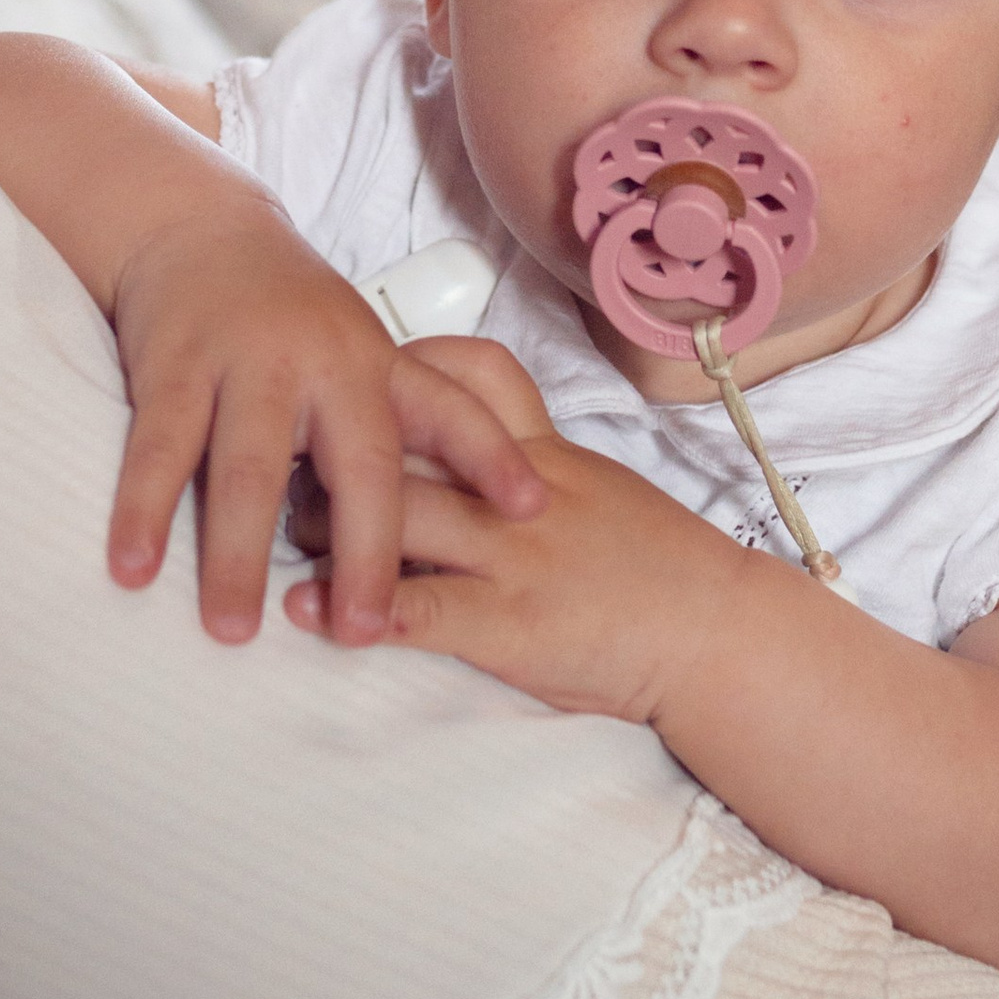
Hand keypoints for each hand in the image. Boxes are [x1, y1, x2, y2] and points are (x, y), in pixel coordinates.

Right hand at [104, 218, 543, 644]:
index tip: (532, 509)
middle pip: (357, 467)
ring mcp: (249, 363)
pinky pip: (159, 448)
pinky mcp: (175, 364)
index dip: (494, 456)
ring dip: (236, 555)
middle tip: (361, 631)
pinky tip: (132, 568)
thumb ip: (397, 424)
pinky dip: (143, 511)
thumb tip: (460, 524)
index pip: (450, 412)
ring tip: (231, 631)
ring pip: (247, 470)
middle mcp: (326, 363)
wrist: (200, 232)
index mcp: (378, 365)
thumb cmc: (295, 316)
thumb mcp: (362, 355)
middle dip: (365, 552)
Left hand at [282, 362, 763, 725]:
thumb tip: (470, 457)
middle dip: (339, 447)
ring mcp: (515, 555)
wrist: (715, 635)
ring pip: (400, 515)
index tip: (354, 370)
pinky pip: (419, 608)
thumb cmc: (658, 566)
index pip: (473, 375)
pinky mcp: (510, 623)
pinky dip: (353, 608)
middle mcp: (523, 492)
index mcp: (546, 454)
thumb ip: (534, 466)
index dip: (408, 363)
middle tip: (287, 461)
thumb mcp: (600, 488)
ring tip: (284, 537)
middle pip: (414, 440)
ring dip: (326, 525)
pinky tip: (307, 611)